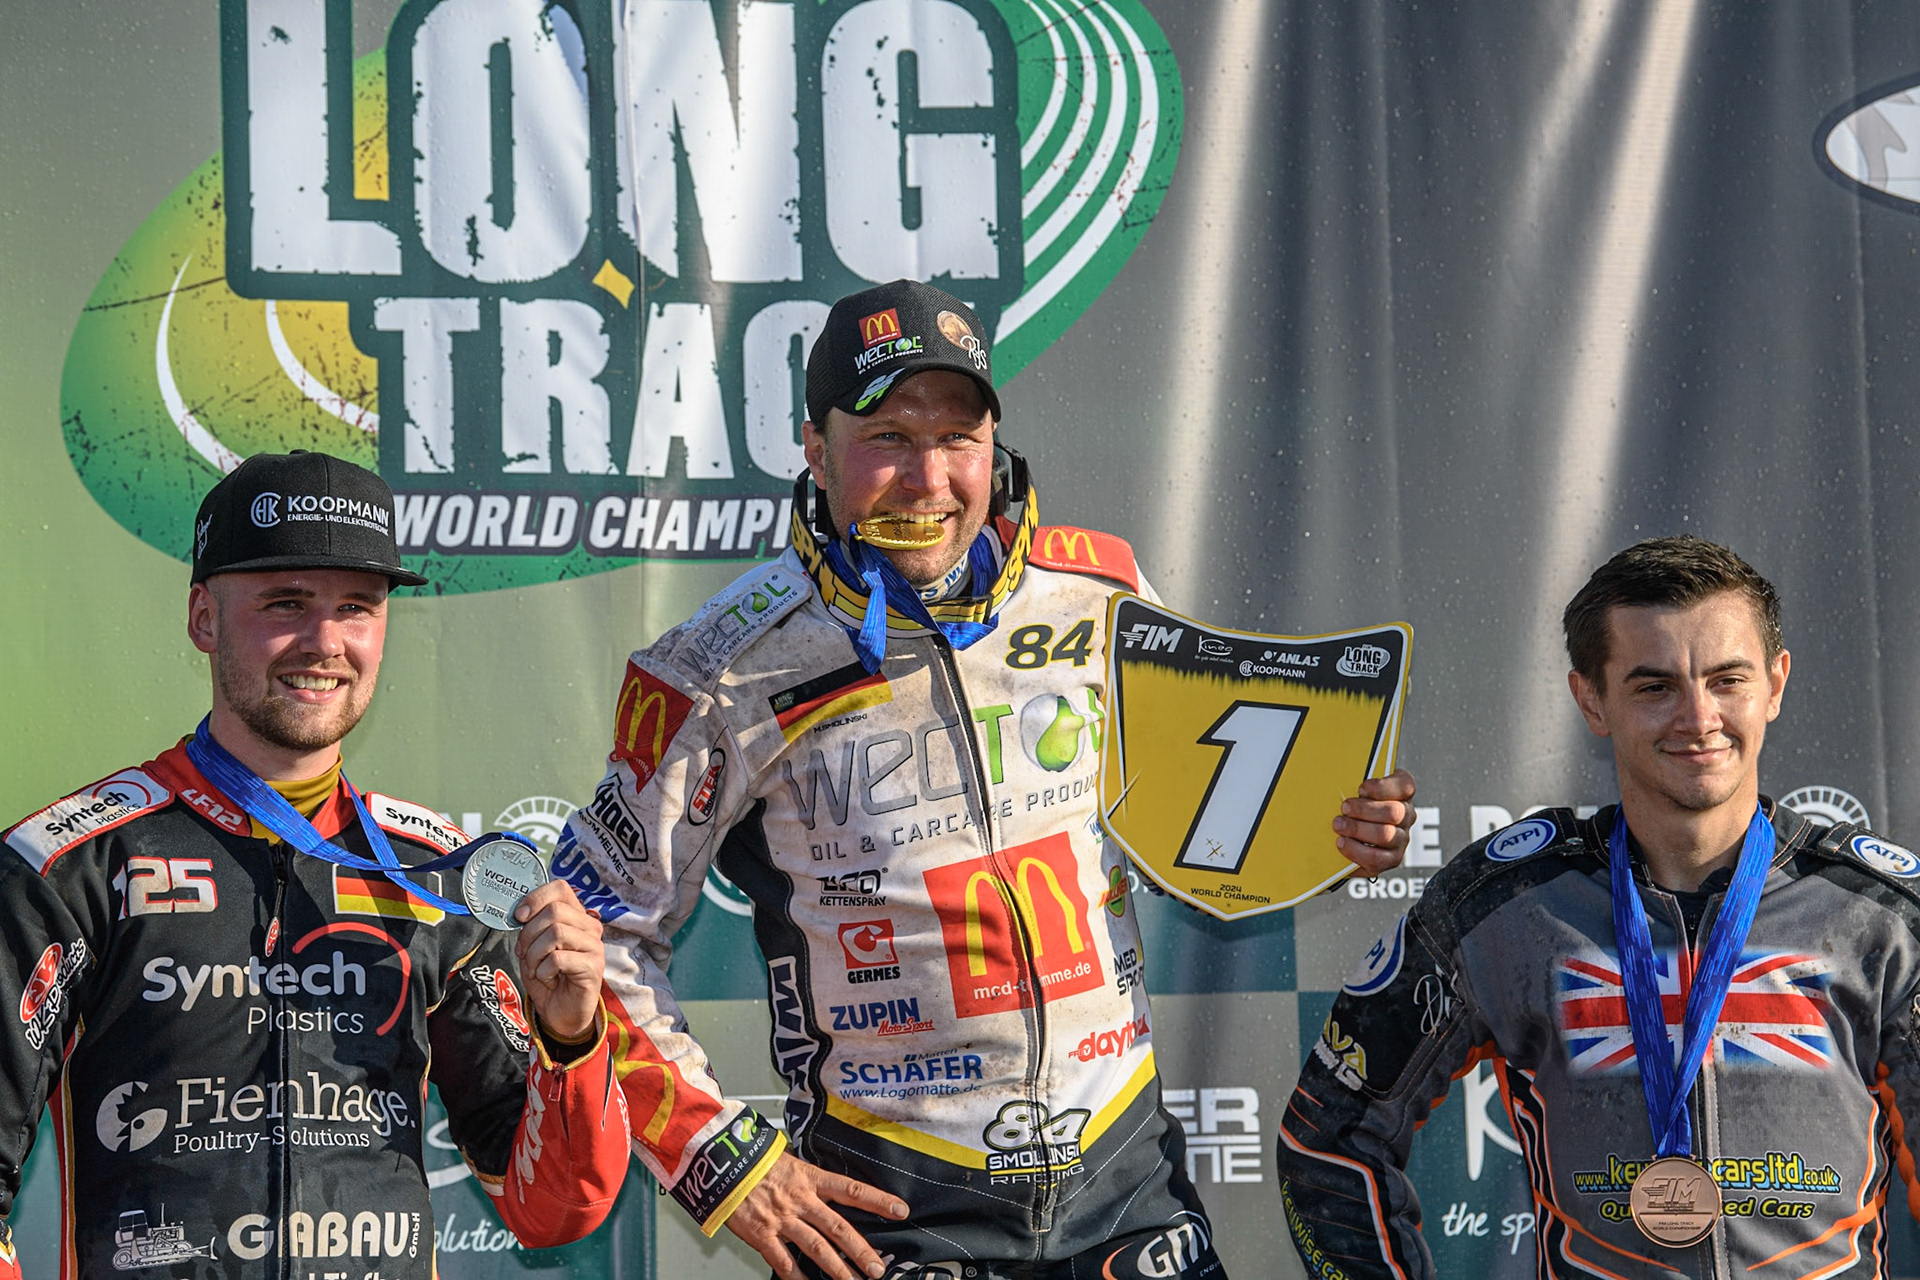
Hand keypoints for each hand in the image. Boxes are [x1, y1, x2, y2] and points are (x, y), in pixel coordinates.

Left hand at [513, 879, 604, 1041]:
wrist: (561, 1012)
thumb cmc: (549, 977)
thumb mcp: (534, 947)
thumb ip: (531, 927)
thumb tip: (521, 913)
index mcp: (576, 916)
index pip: (560, 888)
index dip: (536, 898)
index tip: (520, 917)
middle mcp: (590, 927)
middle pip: (554, 911)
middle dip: (529, 933)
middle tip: (525, 953)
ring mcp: (594, 947)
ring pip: (556, 932)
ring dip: (535, 954)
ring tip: (536, 968)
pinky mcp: (594, 967)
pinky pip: (558, 959)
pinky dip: (543, 971)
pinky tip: (548, 979)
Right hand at [724, 1153, 908, 1279]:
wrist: (720, 1163)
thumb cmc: (752, 1160)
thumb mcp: (787, 1160)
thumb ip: (809, 1178)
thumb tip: (829, 1187)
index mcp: (809, 1178)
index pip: (852, 1189)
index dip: (878, 1200)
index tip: (900, 1209)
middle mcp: (800, 1200)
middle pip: (838, 1228)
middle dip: (861, 1251)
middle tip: (878, 1268)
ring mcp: (782, 1219)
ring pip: (816, 1248)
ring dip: (837, 1269)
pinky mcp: (761, 1234)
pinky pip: (783, 1261)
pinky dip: (796, 1278)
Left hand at [1333, 768, 1416, 875]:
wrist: (1342, 842)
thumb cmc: (1350, 810)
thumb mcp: (1352, 792)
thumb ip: (1350, 783)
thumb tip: (1332, 777)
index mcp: (1400, 795)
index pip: (1405, 785)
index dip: (1383, 787)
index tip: (1361, 788)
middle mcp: (1405, 816)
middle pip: (1394, 812)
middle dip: (1364, 809)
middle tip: (1345, 808)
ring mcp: (1400, 839)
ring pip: (1385, 834)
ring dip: (1357, 829)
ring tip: (1339, 825)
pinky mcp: (1391, 859)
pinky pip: (1376, 857)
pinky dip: (1355, 850)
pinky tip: (1342, 843)